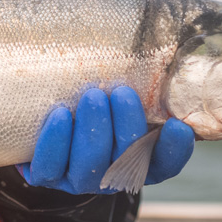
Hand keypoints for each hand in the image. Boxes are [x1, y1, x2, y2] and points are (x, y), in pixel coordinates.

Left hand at [18, 86, 193, 193]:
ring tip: (93, 95)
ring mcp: (79, 178)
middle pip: (126, 159)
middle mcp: (112, 173)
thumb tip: (161, 42)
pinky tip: (58, 114)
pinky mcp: (47, 175)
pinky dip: (55, 141)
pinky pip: (49, 166)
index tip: (177, 125)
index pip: (165, 162)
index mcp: (140, 159)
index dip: (174, 149)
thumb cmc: (92, 100)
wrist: (43, 121)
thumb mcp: (117, 93)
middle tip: (121, 93)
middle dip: (126, 126)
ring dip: (93, 129)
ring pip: (90, 162)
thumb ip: (139, 80)